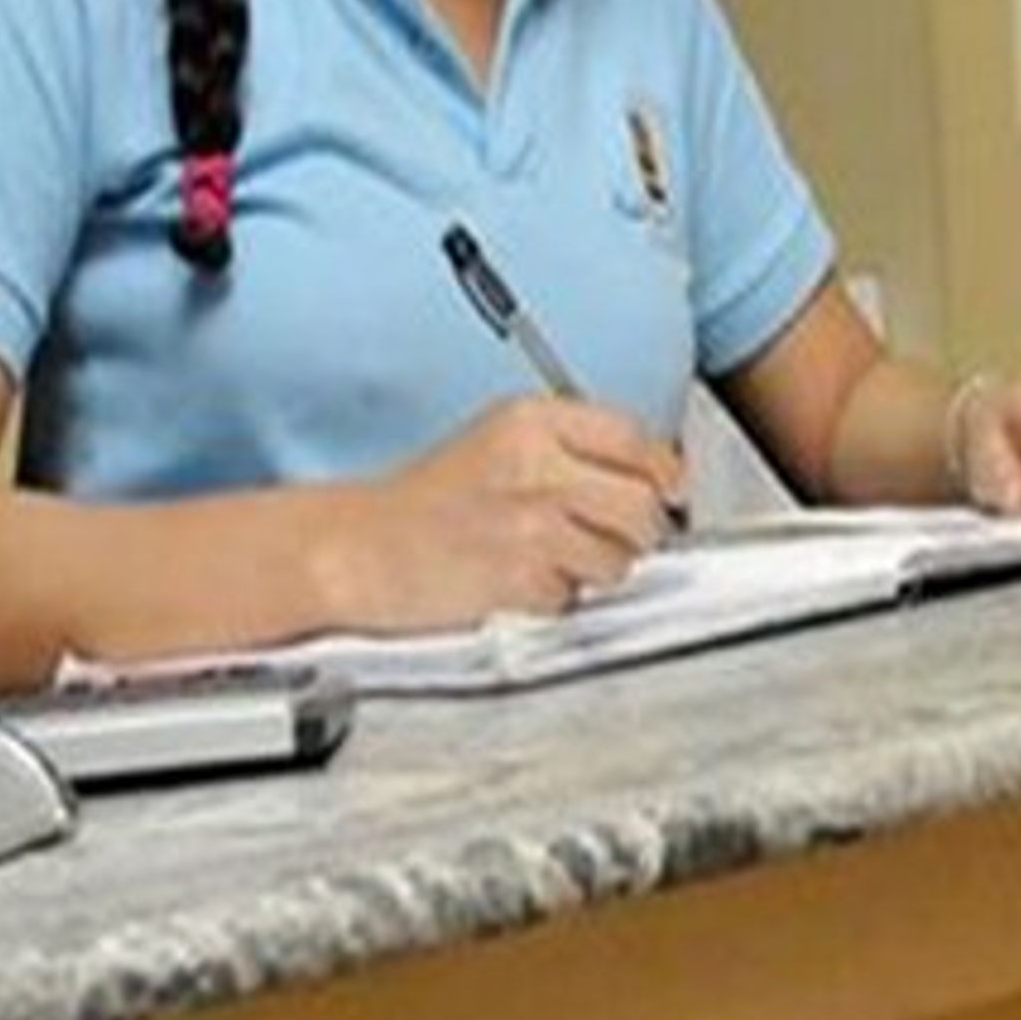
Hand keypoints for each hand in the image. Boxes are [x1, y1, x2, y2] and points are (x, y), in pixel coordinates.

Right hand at [320, 393, 688, 625]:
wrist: (351, 548)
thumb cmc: (424, 504)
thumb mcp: (501, 445)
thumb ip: (574, 451)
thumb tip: (659, 477)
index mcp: (532, 419)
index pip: (638, 440)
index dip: (664, 473)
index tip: (669, 491)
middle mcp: (535, 463)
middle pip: (645, 503)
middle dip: (639, 531)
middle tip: (610, 539)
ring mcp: (529, 520)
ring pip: (621, 557)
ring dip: (597, 571)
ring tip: (550, 562)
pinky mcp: (518, 575)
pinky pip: (574, 598)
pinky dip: (554, 600)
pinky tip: (517, 583)